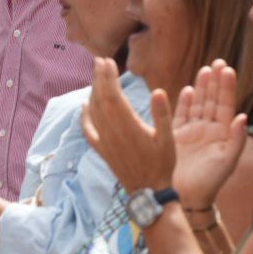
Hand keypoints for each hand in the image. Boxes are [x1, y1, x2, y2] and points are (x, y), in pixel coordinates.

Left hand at [81, 57, 174, 191]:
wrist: (148, 192)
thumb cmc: (162, 165)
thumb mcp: (168, 139)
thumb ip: (162, 114)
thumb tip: (158, 91)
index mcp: (129, 126)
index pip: (113, 95)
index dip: (108, 77)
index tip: (108, 61)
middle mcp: (112, 132)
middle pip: (100, 99)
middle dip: (99, 78)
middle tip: (99, 60)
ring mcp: (104, 142)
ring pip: (94, 112)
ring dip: (93, 91)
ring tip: (95, 75)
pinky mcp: (102, 151)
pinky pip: (88, 131)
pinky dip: (84, 116)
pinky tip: (84, 106)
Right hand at [168, 61, 248, 208]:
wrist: (187, 198)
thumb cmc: (210, 182)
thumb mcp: (227, 161)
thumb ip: (237, 139)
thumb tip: (242, 116)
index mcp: (223, 133)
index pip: (226, 105)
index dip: (227, 87)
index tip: (227, 69)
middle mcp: (208, 129)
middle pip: (212, 100)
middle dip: (215, 81)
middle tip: (218, 61)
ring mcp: (192, 131)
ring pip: (198, 104)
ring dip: (202, 87)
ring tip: (205, 69)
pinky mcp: (176, 135)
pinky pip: (181, 114)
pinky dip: (185, 102)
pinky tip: (189, 90)